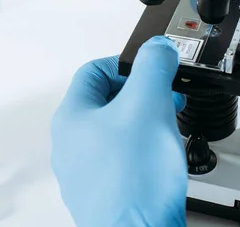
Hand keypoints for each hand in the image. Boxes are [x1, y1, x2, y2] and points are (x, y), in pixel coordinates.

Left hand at [51, 36, 187, 226]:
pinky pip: (123, 157)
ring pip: (116, 130)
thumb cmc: (133, 182)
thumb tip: (156, 48)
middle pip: (106, 101)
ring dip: (145, 120)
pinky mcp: (106, 191)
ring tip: (167, 125)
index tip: (149, 68)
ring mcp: (86, 170)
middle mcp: (72, 144)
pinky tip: (161, 156)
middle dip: (141, 93)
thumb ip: (152, 67)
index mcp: (72, 117)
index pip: (94, 71)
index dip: (125, 63)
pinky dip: (144, 149)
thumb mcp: (147, 104)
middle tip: (165, 97)